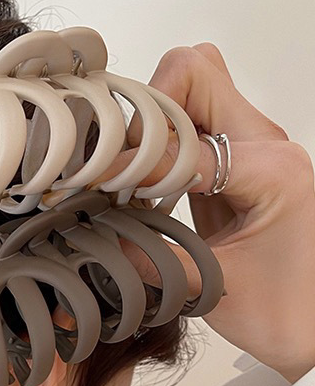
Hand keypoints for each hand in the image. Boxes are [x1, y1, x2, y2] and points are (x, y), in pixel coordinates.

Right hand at [91, 43, 314, 383]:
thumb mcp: (215, 290)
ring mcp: (253, 144)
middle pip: (195, 72)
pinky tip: (143, 172)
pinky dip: (158, 133)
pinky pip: (190, 115)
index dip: (131, 161)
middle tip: (120, 158)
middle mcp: (268, 143)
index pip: (183, 143)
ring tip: (128, 163)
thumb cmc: (292, 313)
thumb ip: (151, 258)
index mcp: (273, 171)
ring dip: (152, 115)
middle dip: (146, 108)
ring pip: (191, 84)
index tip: (94, 179)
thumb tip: (93, 236)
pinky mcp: (237, 155)